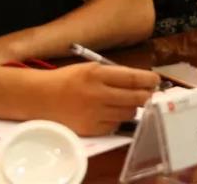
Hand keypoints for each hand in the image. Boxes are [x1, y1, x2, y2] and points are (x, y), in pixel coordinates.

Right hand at [40, 62, 159, 135]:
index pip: (133, 78)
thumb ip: (114, 75)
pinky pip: (115, 126)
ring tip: (128, 103)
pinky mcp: (90, 129)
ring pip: (128, 113)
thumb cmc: (67, 80)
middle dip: (146, 96)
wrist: (40, 97)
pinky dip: (118, 120)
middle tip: (148, 94)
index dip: (149, 80)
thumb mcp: (90, 68)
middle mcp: (98, 94)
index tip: (156, 81)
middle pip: (135, 98)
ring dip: (133, 108)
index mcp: (97, 74)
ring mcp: (94, 113)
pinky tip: (113, 114)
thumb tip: (140, 81)